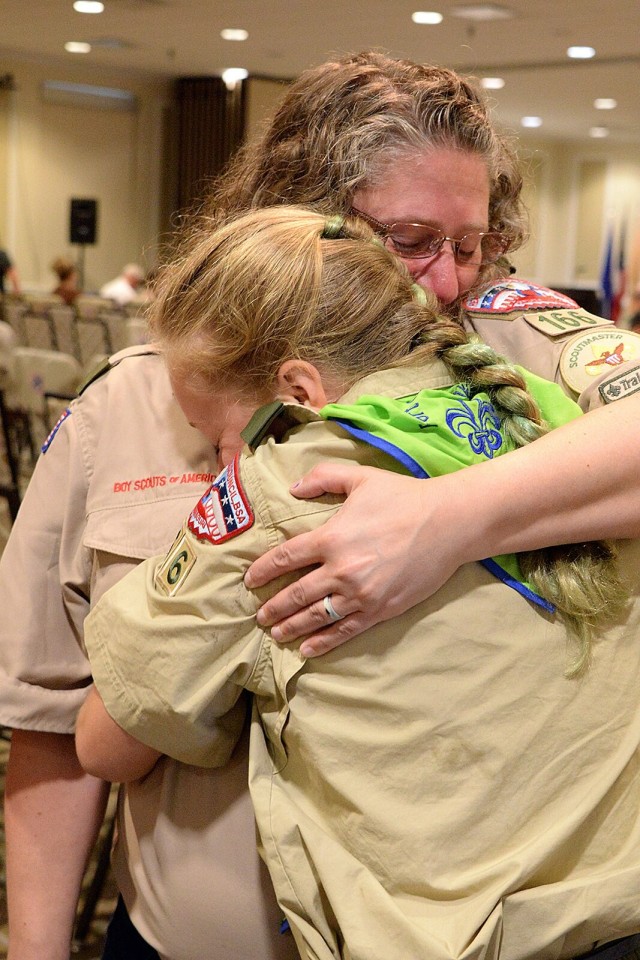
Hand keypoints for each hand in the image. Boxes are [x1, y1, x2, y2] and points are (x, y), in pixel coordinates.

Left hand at [244, 463, 463, 656]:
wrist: (448, 523)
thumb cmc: (404, 497)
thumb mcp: (361, 477)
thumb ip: (324, 477)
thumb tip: (294, 487)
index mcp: (332, 537)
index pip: (286, 557)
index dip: (263, 570)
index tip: (250, 579)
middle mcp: (341, 570)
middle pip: (296, 594)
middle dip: (273, 606)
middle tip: (259, 615)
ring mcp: (361, 594)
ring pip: (316, 616)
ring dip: (292, 627)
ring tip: (276, 633)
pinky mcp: (380, 609)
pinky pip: (345, 630)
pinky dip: (323, 642)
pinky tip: (307, 648)